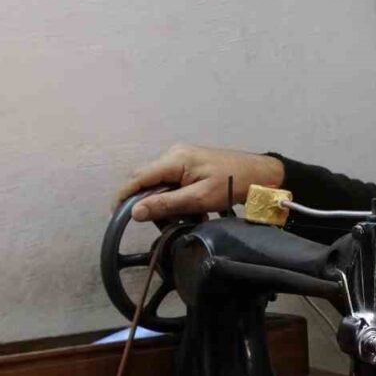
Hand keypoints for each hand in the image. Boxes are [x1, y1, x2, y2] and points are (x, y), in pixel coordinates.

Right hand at [114, 144, 284, 221]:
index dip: (123, 196)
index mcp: (174, 159)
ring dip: (160, 200)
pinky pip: (170, 180)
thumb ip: (166, 204)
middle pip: (145, 178)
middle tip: (152, 222)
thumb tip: (135, 212)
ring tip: (175, 217)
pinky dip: (172, 196)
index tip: (116, 216)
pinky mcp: (189, 163)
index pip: (137, 177)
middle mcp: (173, 153)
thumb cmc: (232, 184)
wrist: (259, 174)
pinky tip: (185, 209)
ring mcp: (181, 157)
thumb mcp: (198, 199)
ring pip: (158, 181)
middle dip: (144, 201)